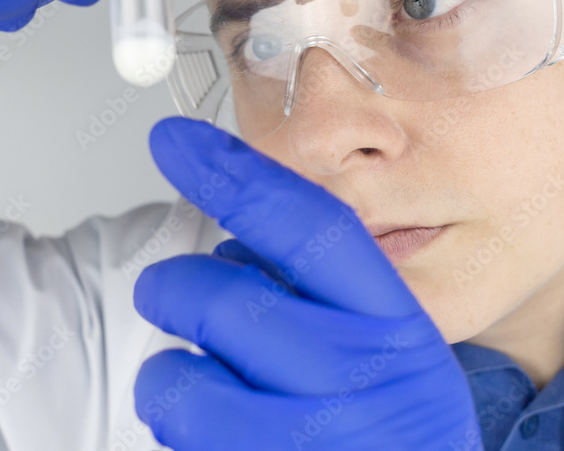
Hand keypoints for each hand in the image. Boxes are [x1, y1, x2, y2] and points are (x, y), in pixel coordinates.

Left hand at [132, 118, 483, 450]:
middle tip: (169, 292)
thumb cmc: (395, 427)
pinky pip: (180, 428)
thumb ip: (330, 291)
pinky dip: (174, 412)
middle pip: (224, 301)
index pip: (310, 226)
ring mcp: (313, 437)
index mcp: (394, 322)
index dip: (236, 175)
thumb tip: (236, 246)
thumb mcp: (395, 349)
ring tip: (197, 373)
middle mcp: (357, 377)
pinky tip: (208, 418)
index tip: (178, 141)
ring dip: (168, 366)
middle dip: (172, 287)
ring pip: (183, 375)